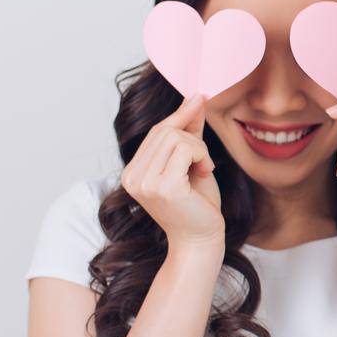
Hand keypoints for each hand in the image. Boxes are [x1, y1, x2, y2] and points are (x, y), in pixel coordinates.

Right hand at [120, 94, 223, 251]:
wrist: (201, 239)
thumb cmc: (198, 205)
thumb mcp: (192, 163)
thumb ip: (190, 133)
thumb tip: (196, 98)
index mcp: (132, 173)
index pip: (155, 132)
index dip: (179, 114)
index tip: (200, 97)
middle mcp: (132, 177)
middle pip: (165, 131)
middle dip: (193, 139)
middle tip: (204, 162)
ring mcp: (144, 182)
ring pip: (176, 138)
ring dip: (199, 149)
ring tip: (203, 170)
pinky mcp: (162, 186)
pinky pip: (185, 148)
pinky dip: (202, 156)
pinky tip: (205, 173)